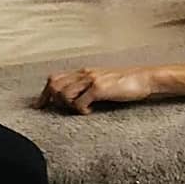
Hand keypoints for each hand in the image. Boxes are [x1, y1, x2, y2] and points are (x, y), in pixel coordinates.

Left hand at [37, 66, 153, 114]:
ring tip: (82, 109)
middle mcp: (84, 73)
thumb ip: (87, 86)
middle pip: (54, 85)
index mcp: (83, 71)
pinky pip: (79, 103)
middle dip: (55, 100)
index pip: (55, 78)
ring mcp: (91, 79)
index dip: (44, 94)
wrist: (144, 78)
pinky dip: (81, 110)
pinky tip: (91, 111)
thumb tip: (71, 99)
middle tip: (67, 110)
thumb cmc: (125, 83)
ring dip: (69, 106)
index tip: (39, 107)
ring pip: (64, 95)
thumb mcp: (102, 81)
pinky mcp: (99, 88)